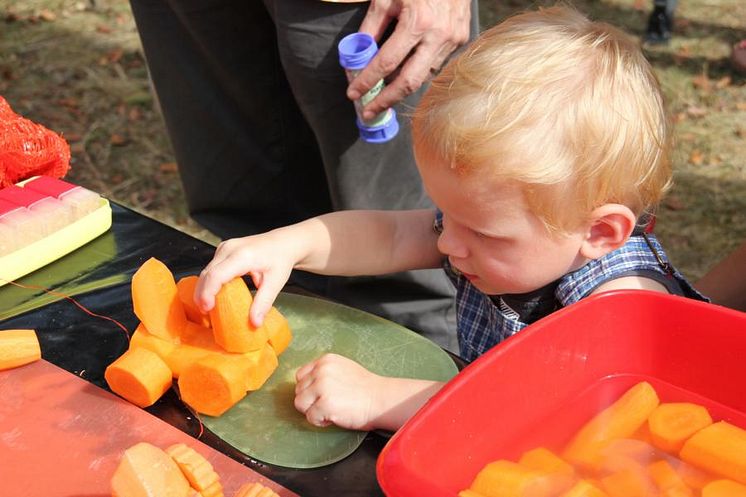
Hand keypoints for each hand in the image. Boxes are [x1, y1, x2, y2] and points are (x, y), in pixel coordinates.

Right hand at [194, 231, 295, 326]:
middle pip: (207, 273)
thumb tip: (255, 322)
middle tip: (206, 313)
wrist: (283, 242)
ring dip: (203, 290)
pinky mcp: (223, 250)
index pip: (217, 275)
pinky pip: (211, 268)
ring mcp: (225, 248)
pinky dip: (209, 283)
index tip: (207, 308)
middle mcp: (230, 249)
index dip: (208, 292)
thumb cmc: (280, 259)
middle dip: (202, 295)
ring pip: (206, 271)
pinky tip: (213, 296)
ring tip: (208, 307)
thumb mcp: (276, 282)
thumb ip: (264, 303)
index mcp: (243, 256)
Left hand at [294, 353, 444, 430]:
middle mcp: (321, 371)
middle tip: (330, 403)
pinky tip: (335, 416)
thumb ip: (324, 372)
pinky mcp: (324, 404)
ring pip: (300, 404)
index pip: (300, 376)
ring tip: (331, 409)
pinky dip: (321, 421)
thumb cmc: (365, 388)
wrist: (381, 399)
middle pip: (298, 390)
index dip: (310, 388)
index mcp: (325, 360)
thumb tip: (307, 384)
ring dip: (313, 411)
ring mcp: (322, 387)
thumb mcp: (343, 369)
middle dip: (311, 400)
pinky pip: (310, 418)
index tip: (323, 394)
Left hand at [348, 0, 471, 119]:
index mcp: (417, 22)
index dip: (368, 81)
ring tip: (384, 91)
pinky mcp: (461, 38)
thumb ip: (373, 25)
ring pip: (424, 74)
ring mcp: (453, 39)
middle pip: (409, 82)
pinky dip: (418, 69)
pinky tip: (406, 68)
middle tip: (371, 110)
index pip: (386, 63)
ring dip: (403, 84)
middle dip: (387, 99)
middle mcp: (438, 36)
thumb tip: (359, 52)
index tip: (353, 93)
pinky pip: (435, 63)